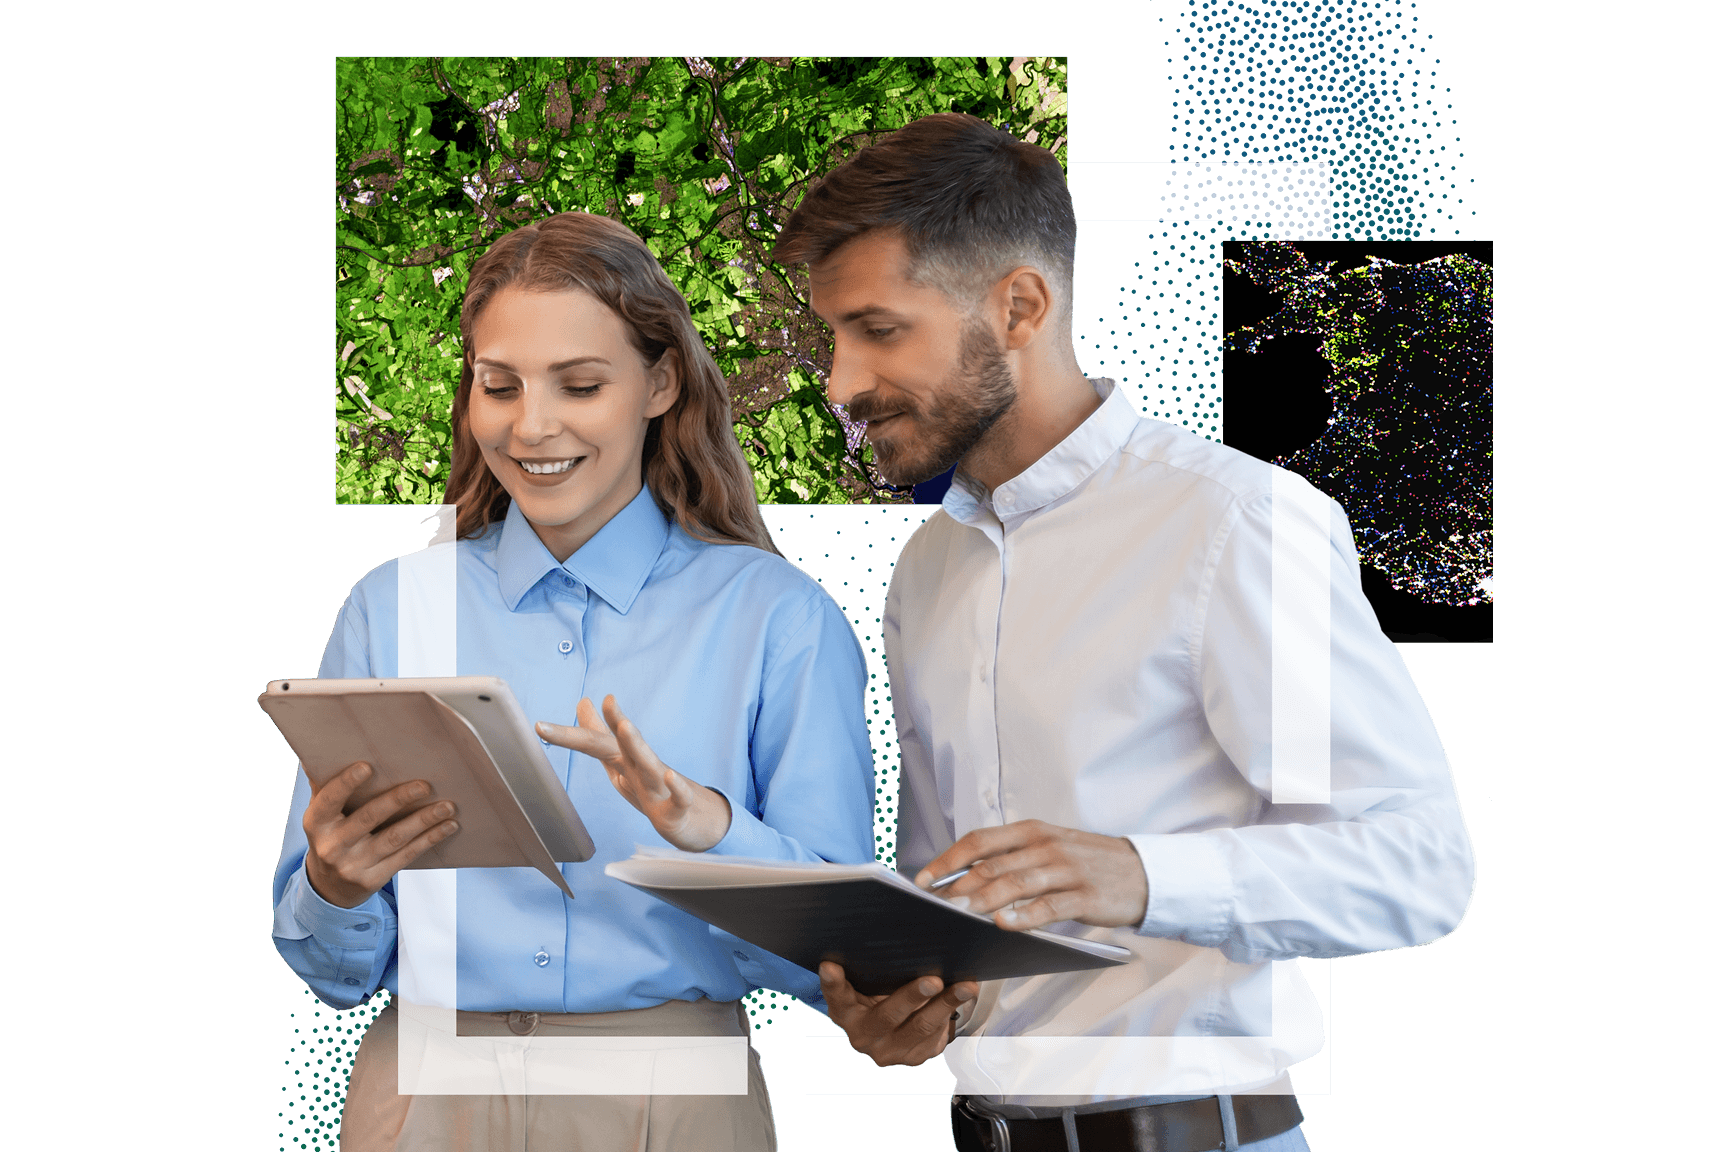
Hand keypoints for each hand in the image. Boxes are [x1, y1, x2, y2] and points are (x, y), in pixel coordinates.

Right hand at [302, 761, 459, 909]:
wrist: (329, 887)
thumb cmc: (331, 836)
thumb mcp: (322, 813)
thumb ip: (325, 784)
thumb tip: (324, 748)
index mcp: (316, 823)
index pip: (329, 800)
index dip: (346, 783)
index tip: (368, 766)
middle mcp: (332, 845)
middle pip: (369, 817)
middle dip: (398, 799)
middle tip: (425, 785)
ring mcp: (353, 865)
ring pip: (393, 838)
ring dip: (423, 820)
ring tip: (448, 806)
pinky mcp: (373, 879)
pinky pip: (406, 856)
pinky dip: (429, 839)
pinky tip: (448, 826)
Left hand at [536, 695, 731, 852]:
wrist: (692, 817)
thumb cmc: (650, 788)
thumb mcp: (620, 761)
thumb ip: (599, 733)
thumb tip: (582, 702)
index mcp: (622, 760)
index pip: (594, 741)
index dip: (568, 735)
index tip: (539, 726)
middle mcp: (640, 767)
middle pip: (620, 745)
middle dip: (611, 722)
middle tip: (605, 701)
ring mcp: (659, 786)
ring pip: (648, 763)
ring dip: (637, 745)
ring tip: (624, 726)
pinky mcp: (678, 809)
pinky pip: (679, 798)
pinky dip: (677, 787)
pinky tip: (671, 777)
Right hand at [818, 962, 977, 1066]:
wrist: (890, 1032)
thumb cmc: (878, 996)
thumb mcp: (867, 984)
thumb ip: (872, 969)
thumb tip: (897, 937)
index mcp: (846, 1012)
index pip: (837, 996)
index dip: (833, 982)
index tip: (831, 965)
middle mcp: (864, 1036)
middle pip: (888, 1016)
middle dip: (912, 996)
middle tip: (932, 980)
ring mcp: (889, 1051)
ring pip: (921, 1027)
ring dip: (946, 1004)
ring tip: (965, 987)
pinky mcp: (914, 1057)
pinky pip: (935, 1037)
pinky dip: (950, 1014)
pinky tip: (962, 996)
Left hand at [914, 819, 1148, 932]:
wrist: (1144, 873)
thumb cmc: (1087, 863)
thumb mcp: (1049, 848)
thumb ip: (1012, 859)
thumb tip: (963, 879)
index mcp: (1032, 831)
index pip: (979, 841)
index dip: (947, 860)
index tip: (922, 880)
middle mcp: (1046, 845)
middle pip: (992, 865)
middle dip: (956, 886)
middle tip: (931, 906)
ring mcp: (1066, 870)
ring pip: (1015, 884)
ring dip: (982, 901)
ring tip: (956, 916)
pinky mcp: (1086, 896)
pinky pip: (1049, 907)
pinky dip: (1023, 916)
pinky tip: (1003, 925)